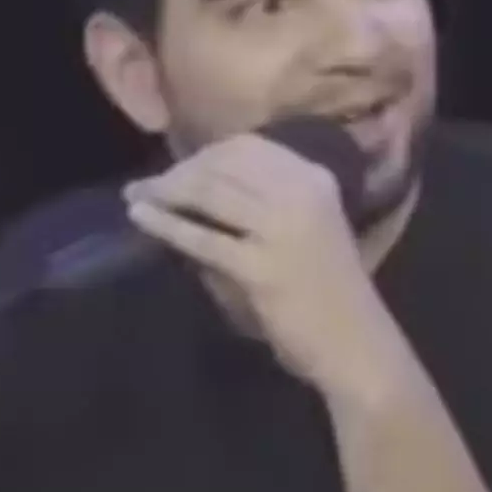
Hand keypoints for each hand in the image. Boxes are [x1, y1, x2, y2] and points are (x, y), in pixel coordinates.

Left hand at [124, 133, 385, 388]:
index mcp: (315, 178)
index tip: (176, 168)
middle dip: (177, 171)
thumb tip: (196, 183)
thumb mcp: (305, 229)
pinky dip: (165, 224)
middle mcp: (302, 194)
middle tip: (145, 185)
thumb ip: (262, 202)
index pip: (247, 146)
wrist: (356, 346)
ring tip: (134, 196)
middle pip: (222, 164)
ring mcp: (283, 229)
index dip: (203, 153)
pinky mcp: (261, 268)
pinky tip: (140, 219)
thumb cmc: (325, 291)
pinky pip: (202, 237)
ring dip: (163, 191)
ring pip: (209, 192)